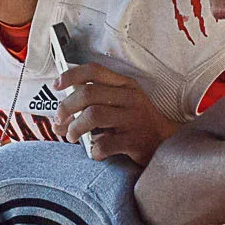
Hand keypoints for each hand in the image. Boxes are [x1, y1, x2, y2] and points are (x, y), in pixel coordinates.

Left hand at [53, 64, 181, 165]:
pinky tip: (95, 153)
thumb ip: (95, 103)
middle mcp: (130, 98)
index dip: (71, 76)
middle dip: (67, 107)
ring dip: (76, 128)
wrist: (166, 143)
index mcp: (125, 85)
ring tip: (72, 136)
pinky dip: (94, 150)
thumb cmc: (137, 124)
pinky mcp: (135, 140)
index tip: (57, 85)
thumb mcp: (121, 104)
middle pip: (88, 94)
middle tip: (60, 120)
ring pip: (93, 115)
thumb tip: (61, 116)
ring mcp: (134, 119)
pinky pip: (105, 144)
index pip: (94, 71)